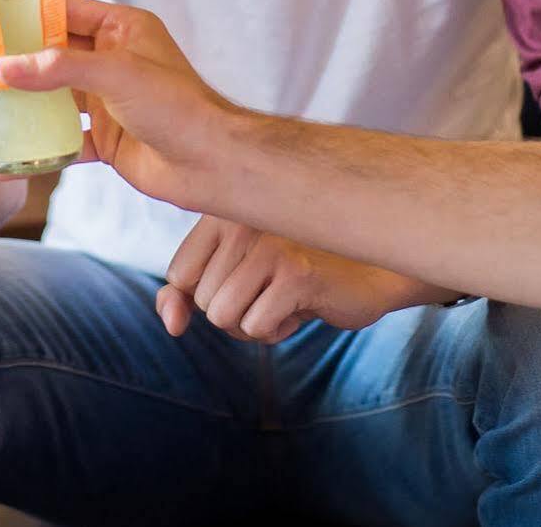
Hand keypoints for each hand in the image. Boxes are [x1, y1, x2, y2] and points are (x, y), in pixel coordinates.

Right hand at [0, 0, 238, 203]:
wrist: (213, 165)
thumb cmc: (180, 107)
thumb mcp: (117, 74)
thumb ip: (60, 68)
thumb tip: (6, 66)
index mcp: (121, 29)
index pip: (63, 10)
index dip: (22, 14)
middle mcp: (112, 60)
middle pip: (47, 55)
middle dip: (5, 61)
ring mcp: (108, 101)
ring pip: (48, 96)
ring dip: (10, 101)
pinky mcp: (106, 139)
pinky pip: (62, 138)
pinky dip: (33, 145)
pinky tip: (0, 153)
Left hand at [157, 216, 432, 342]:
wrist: (369, 275)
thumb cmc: (294, 276)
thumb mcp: (233, 279)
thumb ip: (185, 295)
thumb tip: (171, 324)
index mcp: (220, 210)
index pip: (177, 275)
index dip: (207, 294)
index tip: (245, 279)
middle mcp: (240, 219)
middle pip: (202, 301)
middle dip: (236, 311)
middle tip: (273, 289)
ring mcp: (268, 243)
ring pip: (222, 317)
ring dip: (254, 324)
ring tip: (285, 296)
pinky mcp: (296, 273)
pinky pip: (255, 326)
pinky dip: (278, 330)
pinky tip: (302, 306)